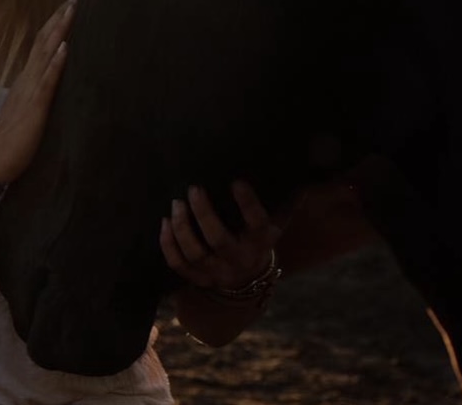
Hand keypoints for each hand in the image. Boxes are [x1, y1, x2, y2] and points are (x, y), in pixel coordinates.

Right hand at [0, 0, 75, 185]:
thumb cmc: (9, 141)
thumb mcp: (26, 111)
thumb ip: (36, 94)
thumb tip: (48, 82)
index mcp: (27, 81)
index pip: (42, 45)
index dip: (55, 24)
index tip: (68, 4)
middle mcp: (27, 80)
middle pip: (44, 41)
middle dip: (60, 18)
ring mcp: (29, 92)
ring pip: (45, 54)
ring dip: (59, 31)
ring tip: (70, 10)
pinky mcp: (34, 108)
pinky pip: (45, 82)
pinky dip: (55, 63)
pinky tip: (64, 48)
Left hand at [160, 180, 282, 291]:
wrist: (249, 280)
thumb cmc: (258, 240)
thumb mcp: (274, 224)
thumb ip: (283, 204)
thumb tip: (298, 181)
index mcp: (261, 243)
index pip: (257, 223)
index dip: (248, 203)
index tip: (236, 182)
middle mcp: (240, 260)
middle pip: (218, 239)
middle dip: (204, 214)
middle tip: (194, 189)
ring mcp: (218, 273)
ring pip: (195, 253)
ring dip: (182, 228)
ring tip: (176, 204)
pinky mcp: (199, 280)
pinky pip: (179, 266)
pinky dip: (168, 246)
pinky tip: (164, 224)